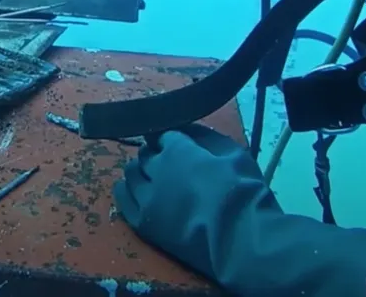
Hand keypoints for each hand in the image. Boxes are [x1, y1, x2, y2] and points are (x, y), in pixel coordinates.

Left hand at [114, 124, 281, 291]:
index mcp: (177, 149)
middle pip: (145, 154)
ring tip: (151, 177)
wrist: (239, 237)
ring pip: (131, 174)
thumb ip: (207, 137)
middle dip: (154, 154)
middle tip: (167, 162)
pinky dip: (126, 190)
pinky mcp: (143, 222)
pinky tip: (133, 190)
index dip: (169, 139)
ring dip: (140, 171)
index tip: (174, 143)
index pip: (163, 135)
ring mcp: (147, 196)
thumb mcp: (233, 153)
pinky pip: (123, 199)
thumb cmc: (242, 191)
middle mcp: (156, 168)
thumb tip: (188, 128)